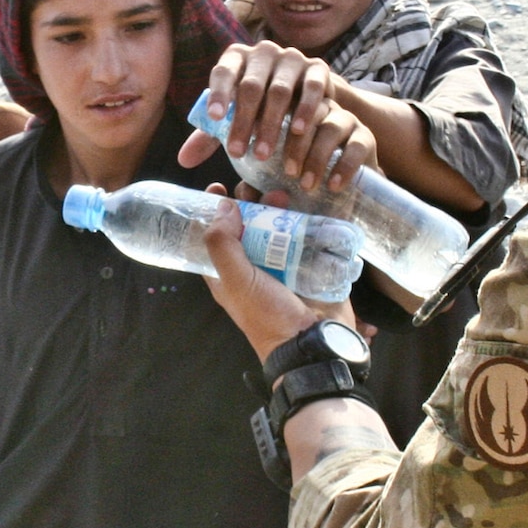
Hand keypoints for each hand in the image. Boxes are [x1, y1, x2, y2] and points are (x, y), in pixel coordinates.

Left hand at [179, 43, 369, 190]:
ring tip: (262, 154)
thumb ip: (211, 134)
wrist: (303, 93)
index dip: (218, 94)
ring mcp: (292, 57)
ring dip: (270, 124)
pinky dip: (305, 110)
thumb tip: (183, 160)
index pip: (223, 72)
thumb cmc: (259, 107)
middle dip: (243, 121)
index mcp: (237, 57)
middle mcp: (264, 51)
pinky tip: (296, 132)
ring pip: (279, 90)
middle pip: (251, 86)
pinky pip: (312, 87)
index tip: (214, 119)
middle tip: (236, 154)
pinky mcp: (318, 67)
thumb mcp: (234, 115)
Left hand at [200, 196, 354, 362]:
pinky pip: (307, 230)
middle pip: (248, 222)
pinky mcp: (312, 259)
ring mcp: (285, 260)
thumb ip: (222, 245)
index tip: (218, 186)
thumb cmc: (267, 316)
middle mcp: (255, 262)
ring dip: (277, 204)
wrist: (313, 341)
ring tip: (284, 196)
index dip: (214, 210)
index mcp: (229, 271)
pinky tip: (307, 197)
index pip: (216, 234)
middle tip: (255, 189)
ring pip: (277, 221)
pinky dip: (306, 213)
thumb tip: (222, 206)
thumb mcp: (236, 282)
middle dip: (250, 201)